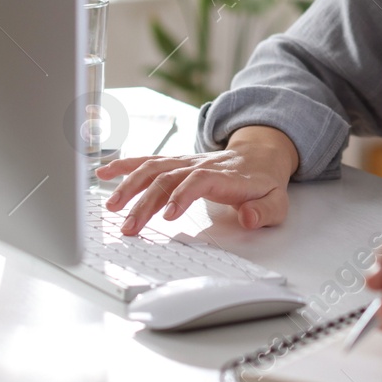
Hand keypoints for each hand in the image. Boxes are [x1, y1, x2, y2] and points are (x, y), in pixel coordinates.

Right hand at [95, 125, 298, 235]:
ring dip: (130, 185)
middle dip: (146, 201)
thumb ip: (264, 211)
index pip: (199, 180)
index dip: (182, 195)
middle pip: (168, 177)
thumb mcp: (277, 202)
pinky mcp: (175, 163)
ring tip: (111, 206)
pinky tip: (104, 173)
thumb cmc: (265, 183)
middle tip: (130, 227)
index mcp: (224, 175)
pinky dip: (125, 165)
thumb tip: (249, 217)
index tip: (167, 216)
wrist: (260, 155)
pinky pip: (148, 161)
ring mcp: (185, 162)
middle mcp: (200, 165)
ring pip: (153, 168)